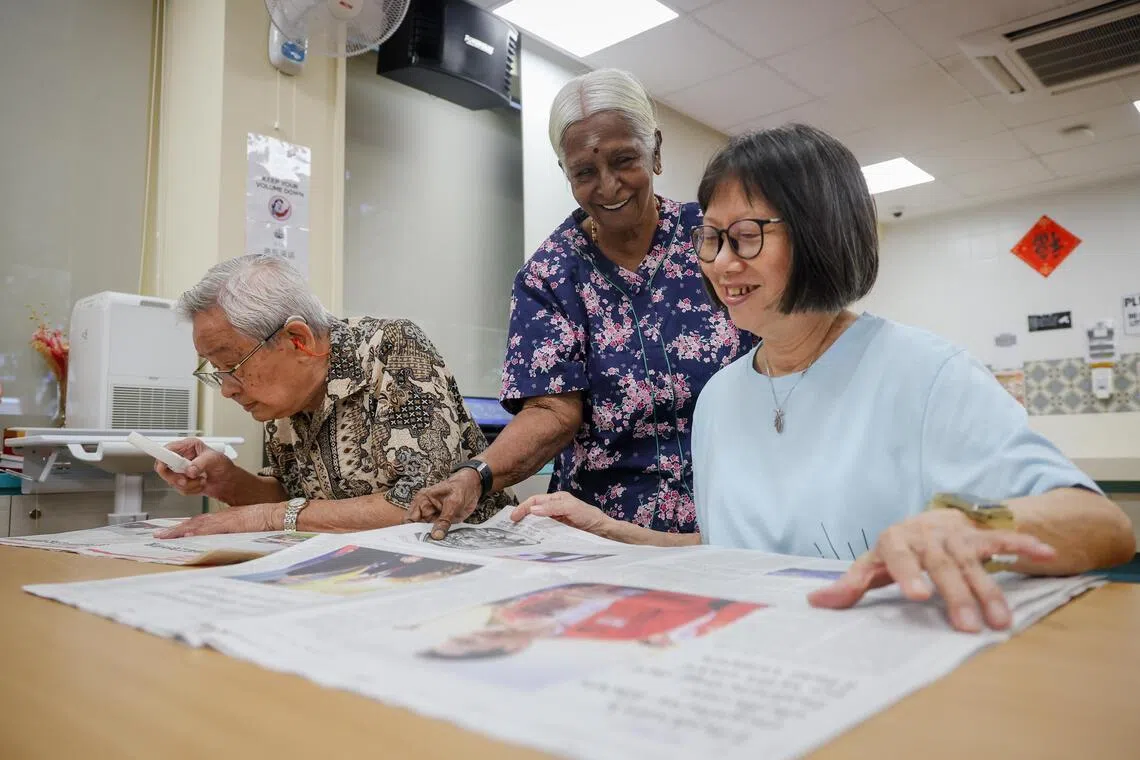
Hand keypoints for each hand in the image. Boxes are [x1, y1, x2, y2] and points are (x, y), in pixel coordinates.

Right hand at [152, 438, 236, 499]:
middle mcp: (182, 458)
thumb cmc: (223, 466)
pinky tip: (201, 484)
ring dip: (188, 484)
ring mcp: (181, 470)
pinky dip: (192, 489)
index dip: (162, 458)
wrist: (229, 482)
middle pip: (164, 468)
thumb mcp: (214, 460)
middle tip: (186, 479)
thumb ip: (200, 464)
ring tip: (201, 480)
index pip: (167, 450)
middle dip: (175, 477)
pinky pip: (179, 489)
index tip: (163, 466)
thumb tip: (190, 470)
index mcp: (188, 446)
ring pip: (172, 481)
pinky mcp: (183, 481)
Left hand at [154, 502, 279, 537]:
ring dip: (180, 531)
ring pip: (198, 525)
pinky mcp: (231, 524)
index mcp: (225, 519)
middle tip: (159, 536)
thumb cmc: (267, 521)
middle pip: (194, 523)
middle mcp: (222, 518)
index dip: (184, 528)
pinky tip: (188, 536)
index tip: (171, 533)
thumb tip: (224, 545)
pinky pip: (211, 529)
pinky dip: (198, 532)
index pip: (200, 523)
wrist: (278, 515)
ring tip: (165, 536)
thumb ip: (234, 533)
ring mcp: (225, 521)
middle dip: (176, 530)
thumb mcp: (247, 527)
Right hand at [406, 469, 481, 539]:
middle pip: (417, 528)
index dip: (411, 530)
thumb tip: (436, 536)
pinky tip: (444, 543)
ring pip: (428, 533)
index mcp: (422, 500)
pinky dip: (440, 539)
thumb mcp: (453, 503)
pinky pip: (438, 533)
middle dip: (422, 538)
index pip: (410, 519)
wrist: (473, 486)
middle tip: (429, 546)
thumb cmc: (460, 487)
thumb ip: (444, 520)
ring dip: (432, 540)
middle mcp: (425, 510)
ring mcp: (433, 517)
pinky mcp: (441, 523)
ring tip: (436, 546)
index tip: (417, 542)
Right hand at [510, 492, 611, 536]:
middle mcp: (554, 508)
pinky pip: (544, 530)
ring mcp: (555, 519)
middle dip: (523, 516)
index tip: (514, 517)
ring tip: (519, 533)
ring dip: (529, 526)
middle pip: (534, 510)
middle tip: (512, 526)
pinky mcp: (558, 530)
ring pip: (538, 521)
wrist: (600, 530)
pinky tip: (532, 538)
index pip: (535, 500)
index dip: (523, 507)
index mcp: (556, 498)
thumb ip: (552, 507)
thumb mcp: (570, 508)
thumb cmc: (588, 515)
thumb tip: (533, 510)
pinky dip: (537, 533)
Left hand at [808, 509, 1054, 632]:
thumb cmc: (897, 552)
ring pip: (973, 562)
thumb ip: (850, 585)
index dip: (908, 573)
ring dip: (989, 590)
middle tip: (966, 627)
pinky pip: (1003, 539)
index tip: (918, 596)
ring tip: (1000, 622)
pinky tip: (1045, 554)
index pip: (898, 555)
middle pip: (941, 565)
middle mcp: (926, 535)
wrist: (931, 520)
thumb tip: (815, 602)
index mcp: (895, 541)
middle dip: (955, 595)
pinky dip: (1023, 544)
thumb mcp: (872, 565)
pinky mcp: (981, 536)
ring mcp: (956, 535)